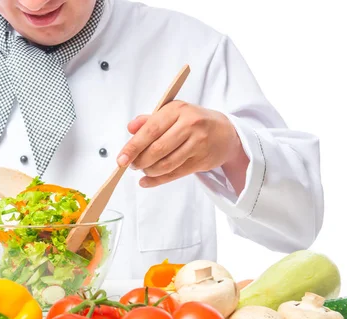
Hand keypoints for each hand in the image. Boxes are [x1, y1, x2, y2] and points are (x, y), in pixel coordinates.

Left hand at [117, 101, 247, 188]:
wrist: (226, 133)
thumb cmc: (193, 122)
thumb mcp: (172, 113)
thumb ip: (150, 120)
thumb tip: (131, 128)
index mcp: (177, 110)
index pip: (150, 130)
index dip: (133, 147)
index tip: (121, 159)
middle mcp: (189, 125)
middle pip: (157, 149)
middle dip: (140, 161)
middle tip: (132, 165)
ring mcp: (198, 143)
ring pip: (166, 164)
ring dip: (149, 171)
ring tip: (144, 169)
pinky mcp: (202, 160)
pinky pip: (175, 174)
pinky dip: (157, 180)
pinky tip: (147, 181)